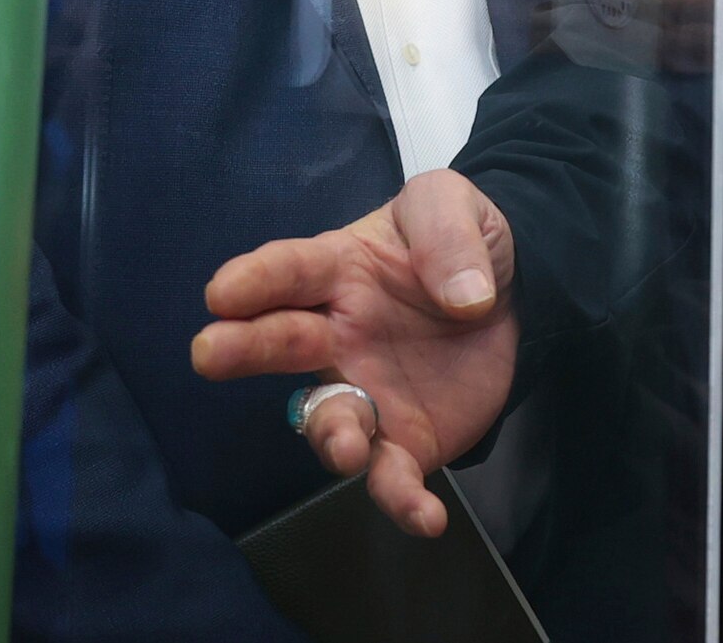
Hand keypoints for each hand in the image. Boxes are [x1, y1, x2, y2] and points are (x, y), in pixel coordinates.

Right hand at [190, 170, 519, 535]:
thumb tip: (465, 299)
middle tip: (209, 354)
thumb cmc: (458, 241)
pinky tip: (425, 516)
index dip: (254, 280)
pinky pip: (391, 477)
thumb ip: (449, 238)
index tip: (221, 292)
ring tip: (349, 447)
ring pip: (330, 422)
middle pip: (281, 343)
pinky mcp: (403, 440)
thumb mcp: (454, 205)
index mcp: (338, 269)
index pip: (289, 270)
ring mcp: (364, 392)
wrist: (513, 292)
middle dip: (243, 349)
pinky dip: (401, 501)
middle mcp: (335, 335)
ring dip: (333, 437)